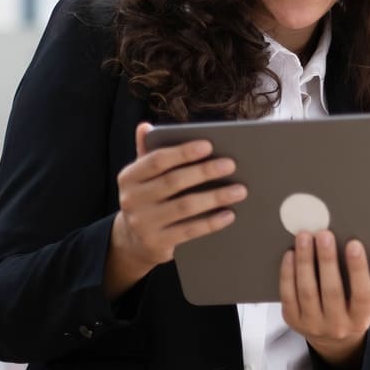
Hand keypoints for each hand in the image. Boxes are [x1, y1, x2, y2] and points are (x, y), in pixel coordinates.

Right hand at [105, 122, 245, 297]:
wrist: (132, 240)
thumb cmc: (147, 198)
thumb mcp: (143, 176)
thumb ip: (148, 152)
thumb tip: (146, 126)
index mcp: (129, 177)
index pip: (157, 160)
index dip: (183, 152)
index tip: (209, 145)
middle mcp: (132, 200)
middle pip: (173, 182)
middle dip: (205, 172)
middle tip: (231, 164)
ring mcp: (143, 223)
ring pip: (185, 206)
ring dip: (215, 197)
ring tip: (239, 190)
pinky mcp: (157, 243)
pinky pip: (190, 231)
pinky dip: (211, 222)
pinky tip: (229, 214)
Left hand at [280, 229, 369, 368]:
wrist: (332, 341)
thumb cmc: (355, 311)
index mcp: (360, 318)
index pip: (362, 294)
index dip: (358, 269)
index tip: (354, 244)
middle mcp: (337, 325)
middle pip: (331, 291)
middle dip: (327, 260)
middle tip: (324, 234)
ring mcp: (312, 324)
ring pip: (307, 291)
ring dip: (305, 262)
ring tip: (305, 237)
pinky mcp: (293, 321)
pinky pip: (288, 295)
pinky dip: (288, 274)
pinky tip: (290, 254)